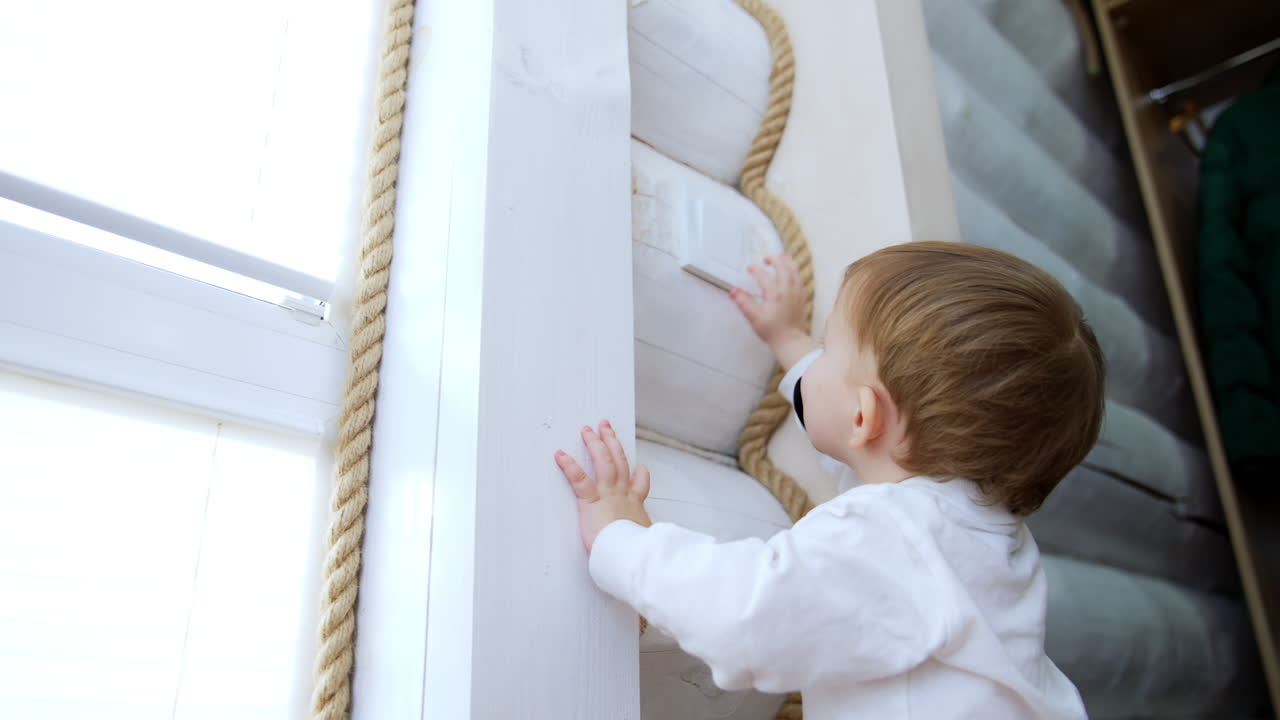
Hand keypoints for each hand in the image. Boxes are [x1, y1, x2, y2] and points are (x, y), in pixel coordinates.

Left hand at [555, 419, 651, 551]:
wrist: (632, 554)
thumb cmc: (636, 551)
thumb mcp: (645, 540)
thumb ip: (641, 537)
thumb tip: (644, 546)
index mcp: (635, 504)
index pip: (639, 482)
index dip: (639, 472)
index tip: (638, 466)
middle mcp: (623, 494)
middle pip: (619, 461)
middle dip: (612, 442)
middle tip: (605, 428)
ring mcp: (608, 495)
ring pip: (603, 461)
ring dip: (595, 443)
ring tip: (588, 430)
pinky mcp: (591, 502)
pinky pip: (579, 479)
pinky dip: (569, 465)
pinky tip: (560, 455)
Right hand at [730, 253, 807, 346]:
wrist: (790, 340)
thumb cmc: (772, 330)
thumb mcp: (753, 317)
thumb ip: (743, 302)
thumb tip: (733, 291)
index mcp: (775, 294)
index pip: (763, 275)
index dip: (755, 269)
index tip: (750, 268)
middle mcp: (787, 290)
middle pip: (783, 268)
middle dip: (775, 260)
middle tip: (767, 258)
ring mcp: (796, 293)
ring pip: (795, 272)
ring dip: (788, 263)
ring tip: (783, 257)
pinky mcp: (802, 298)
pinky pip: (801, 280)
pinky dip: (796, 273)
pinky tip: (793, 273)